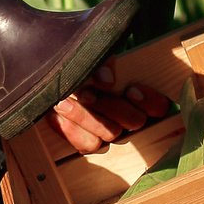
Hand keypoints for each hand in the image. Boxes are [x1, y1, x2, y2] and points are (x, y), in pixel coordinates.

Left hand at [36, 67, 173, 155]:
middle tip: (87, 94)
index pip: (158, 106)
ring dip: (85, 116)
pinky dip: (72, 129)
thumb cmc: (73, 66)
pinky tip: (57, 114)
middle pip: (135, 120)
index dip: (148, 101)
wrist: (45, 77)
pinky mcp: (89, 142)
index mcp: (135, 93)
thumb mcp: (89, 58)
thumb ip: (102, 64)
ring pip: (110, 133)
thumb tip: (107, 80)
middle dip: (111, 106)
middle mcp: (126, 114)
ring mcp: (108, 130)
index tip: (129, 90)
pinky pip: (89, 145)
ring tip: (63, 102)